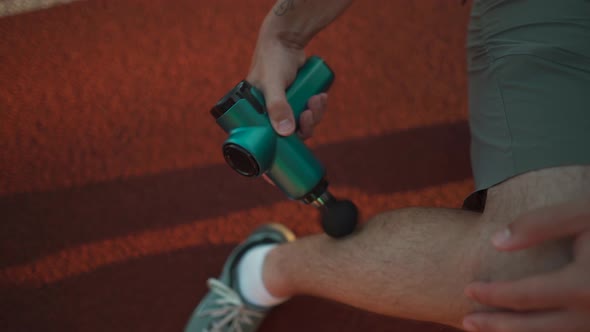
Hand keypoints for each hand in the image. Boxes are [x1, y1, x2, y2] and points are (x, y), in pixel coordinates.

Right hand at [246, 38, 327, 139]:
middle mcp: (269, 110)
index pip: (270, 136)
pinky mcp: (297, 97)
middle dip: (305, 124)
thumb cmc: (273, 59)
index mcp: (256, 112)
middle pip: (290, 131)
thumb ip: (278, 106)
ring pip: (302, 121)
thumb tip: (286, 132)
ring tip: (318, 99)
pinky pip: (309, 110)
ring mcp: (285, 104)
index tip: (298, 133)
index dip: (285, 141)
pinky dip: (317, 107)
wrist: (287, 38)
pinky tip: (321, 97)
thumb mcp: (273, 84)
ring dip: (315, 114)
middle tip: (310, 113)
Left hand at [462, 199, 589, 331]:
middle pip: (533, 328)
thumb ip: (538, 225)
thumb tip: (495, 242)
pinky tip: (526, 330)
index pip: (523, 296)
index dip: (492, 295)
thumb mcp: (582, 213)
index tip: (468, 290)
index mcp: (583, 286)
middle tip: (466, 322)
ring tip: (489, 331)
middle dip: (496, 326)